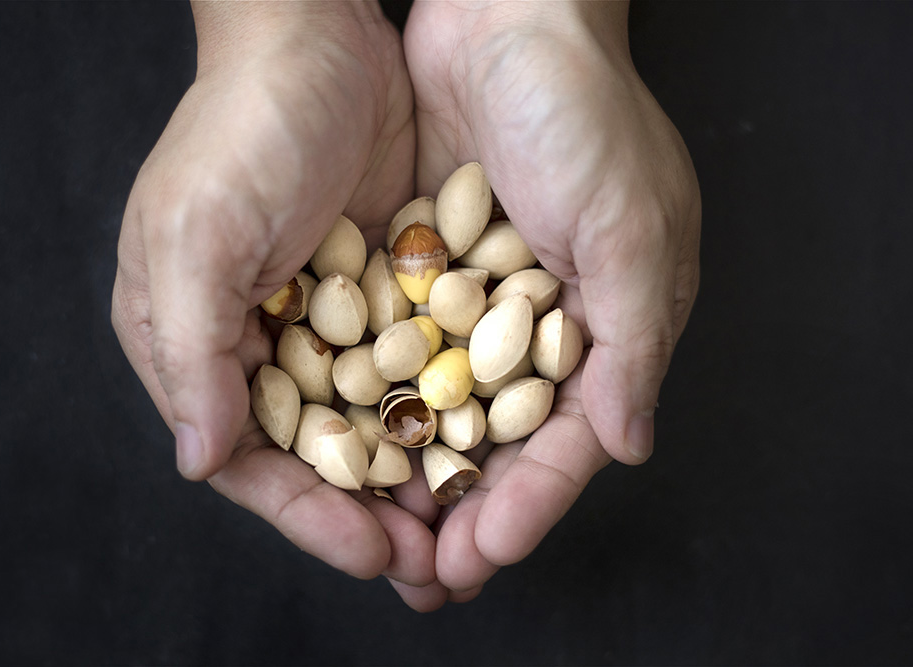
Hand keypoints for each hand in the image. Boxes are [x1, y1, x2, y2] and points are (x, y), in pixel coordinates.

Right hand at [111, 2, 437, 587]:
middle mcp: (259, 339)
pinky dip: (445, 408)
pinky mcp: (384, 287)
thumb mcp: (195, 234)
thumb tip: (200, 462)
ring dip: (417, 474)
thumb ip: (193, 350)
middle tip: (432, 566)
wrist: (316, 37)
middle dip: (372, 512)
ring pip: (375, 420)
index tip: (371, 553)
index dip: (309, 513)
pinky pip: (416, 365)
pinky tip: (485, 444)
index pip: (250, 455)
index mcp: (195, 339)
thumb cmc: (240, 127)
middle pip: (319, 452)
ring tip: (467, 524)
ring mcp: (327, 316)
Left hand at [403, 0, 700, 598]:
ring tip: (378, 535)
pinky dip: (377, 397)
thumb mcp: (631, 228)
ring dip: (412, 471)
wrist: (505, 17)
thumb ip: (633, 342)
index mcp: (604, 322)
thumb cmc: (583, 113)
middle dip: (462, 508)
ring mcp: (473, 297)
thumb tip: (630, 444)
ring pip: (441, 406)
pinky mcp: (420, 265)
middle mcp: (536, 321)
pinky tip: (345, 443)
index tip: (478, 554)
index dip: (526, 503)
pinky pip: (396, 347)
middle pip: (497, 439)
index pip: (566, 439)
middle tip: (423, 576)